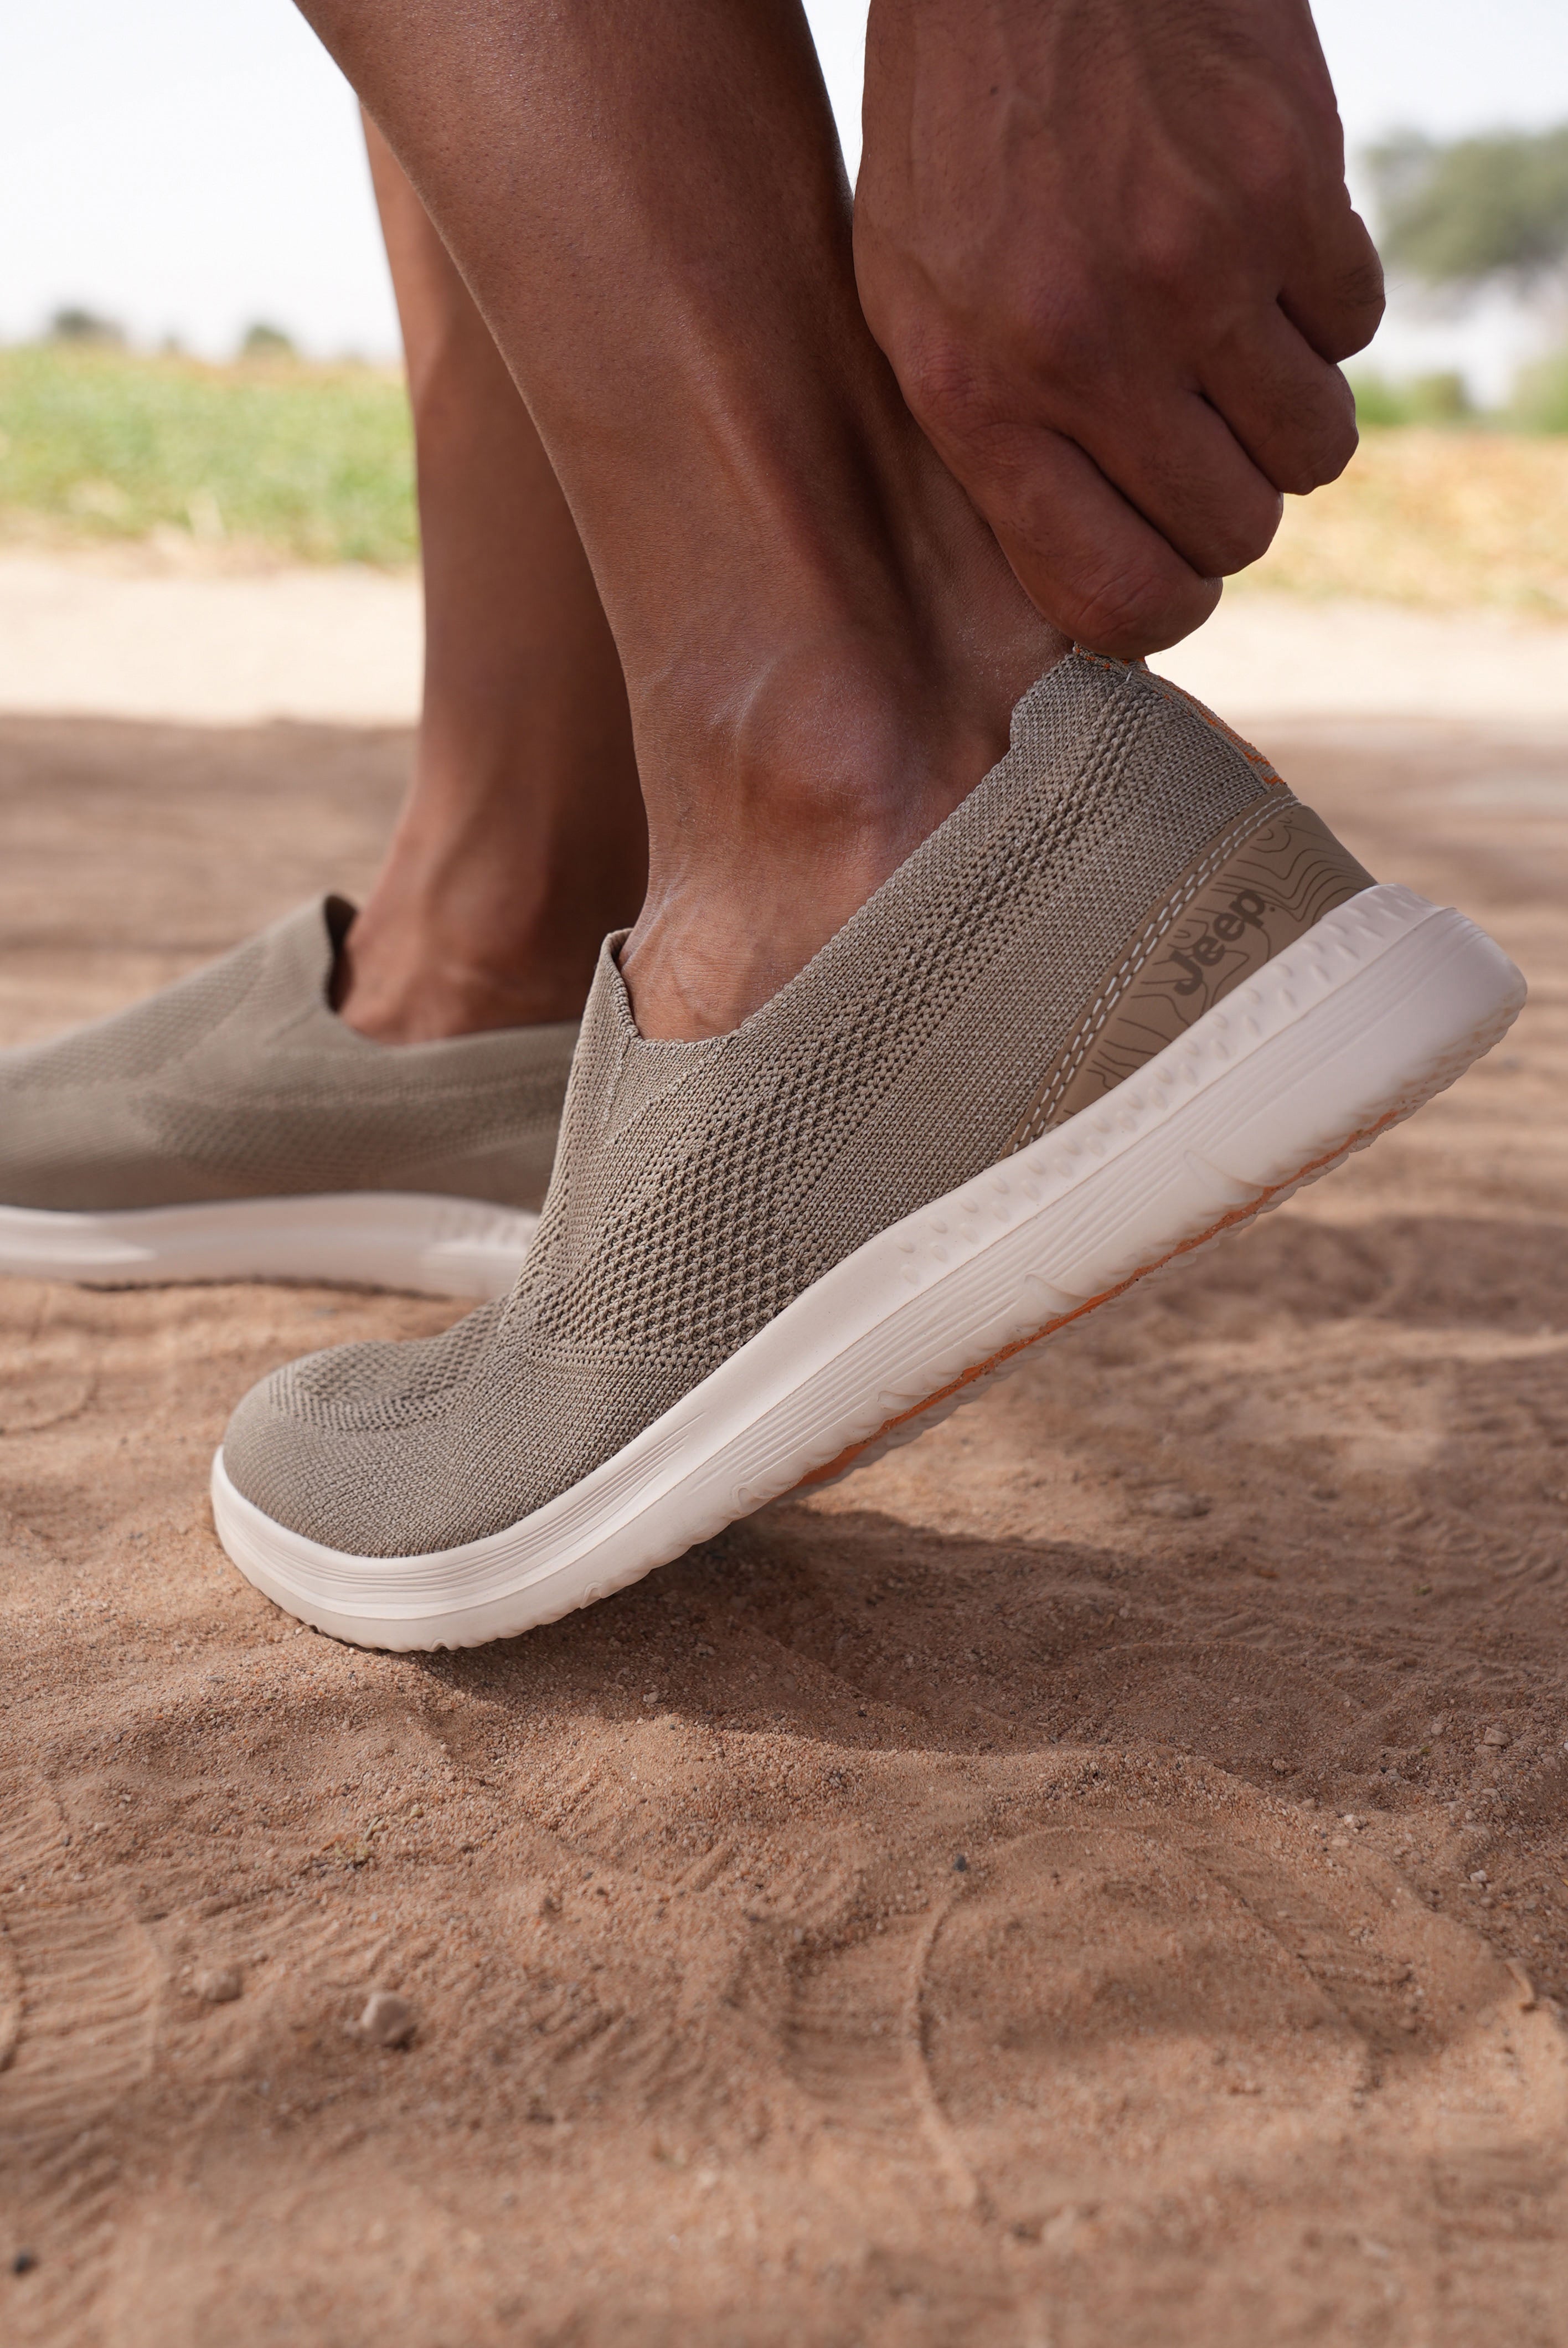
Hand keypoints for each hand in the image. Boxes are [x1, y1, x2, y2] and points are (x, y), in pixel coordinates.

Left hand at [855, 0, 1384, 655]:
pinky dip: (1321, 311)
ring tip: (1228, 350)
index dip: (1163, 610)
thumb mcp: (913, 308)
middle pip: (1232, 535)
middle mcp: (1087, 346)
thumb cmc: (956, 142)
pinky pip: (1355, 330)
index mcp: (977, 395)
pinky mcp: (1286, 189)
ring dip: (1285, 421)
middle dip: (1228, 511)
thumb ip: (993, 450)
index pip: (1115, 599)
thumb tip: (1095, 580)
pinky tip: (1257, 253)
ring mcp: (1196, 267)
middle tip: (1200, 447)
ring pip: (1312, 452)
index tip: (1170, 578)